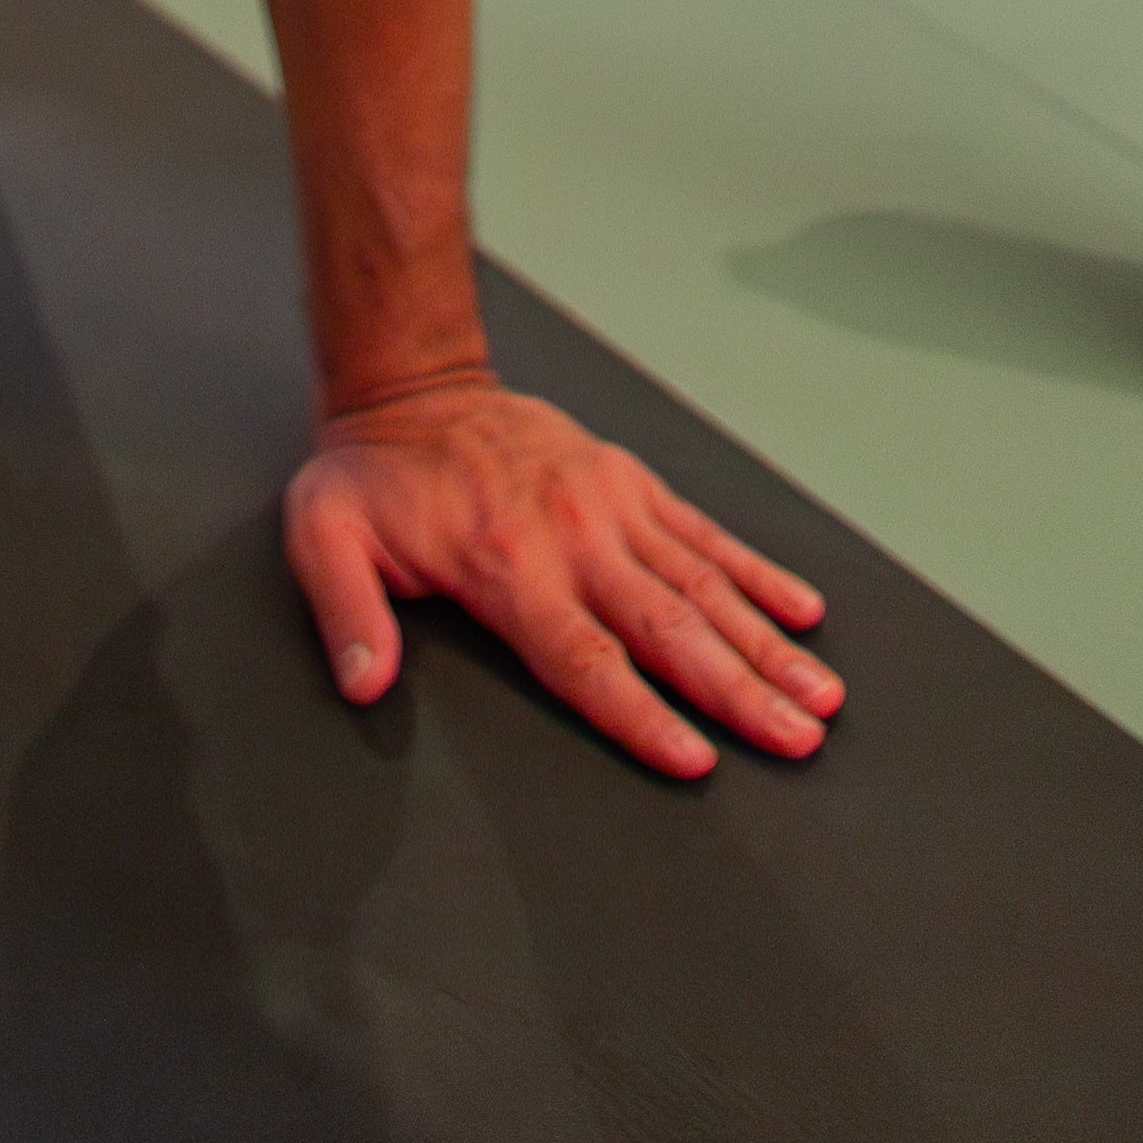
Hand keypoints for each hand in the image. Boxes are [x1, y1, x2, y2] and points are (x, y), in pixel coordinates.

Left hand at [284, 373, 842, 780]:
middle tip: (799, 739)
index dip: (642, 713)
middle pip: (668, 628)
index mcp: (508, 567)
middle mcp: (573, 537)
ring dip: (766, 642)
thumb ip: (348, 613)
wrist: (410, 384)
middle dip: (739, 689)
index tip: (697, 759)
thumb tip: (365, 683)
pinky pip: (703, 532)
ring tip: (819, 695)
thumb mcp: (324, 538)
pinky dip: (756, 572)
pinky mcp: (628, 481)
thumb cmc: (371, 475)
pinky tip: (802, 611)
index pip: (587, 659)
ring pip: (702, 585)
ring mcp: (610, 504)